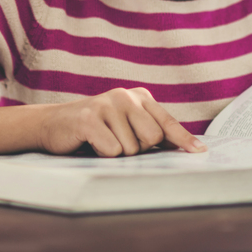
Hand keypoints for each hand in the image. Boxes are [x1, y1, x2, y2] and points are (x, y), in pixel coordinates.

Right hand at [37, 88, 206, 156]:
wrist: (53, 123)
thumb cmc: (96, 129)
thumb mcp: (126, 125)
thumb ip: (150, 131)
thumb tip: (184, 147)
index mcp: (139, 97)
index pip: (167, 121)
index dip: (183, 139)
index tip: (199, 151)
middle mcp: (125, 96)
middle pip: (152, 138)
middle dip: (138, 149)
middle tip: (118, 142)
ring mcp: (107, 104)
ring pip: (131, 149)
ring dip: (117, 154)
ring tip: (102, 141)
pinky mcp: (89, 118)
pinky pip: (111, 150)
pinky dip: (102, 154)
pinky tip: (91, 143)